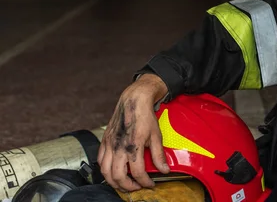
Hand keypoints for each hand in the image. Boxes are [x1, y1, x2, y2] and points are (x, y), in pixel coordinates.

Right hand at [98, 73, 169, 191]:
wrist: (134, 101)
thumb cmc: (145, 116)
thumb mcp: (156, 136)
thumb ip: (159, 155)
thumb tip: (164, 169)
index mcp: (133, 146)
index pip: (138, 173)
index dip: (145, 182)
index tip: (150, 184)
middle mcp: (119, 147)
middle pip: (118, 176)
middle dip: (127, 186)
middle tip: (136, 187)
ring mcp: (110, 144)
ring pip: (105, 171)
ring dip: (114, 181)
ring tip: (124, 183)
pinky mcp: (104, 140)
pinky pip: (100, 160)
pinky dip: (105, 170)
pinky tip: (113, 171)